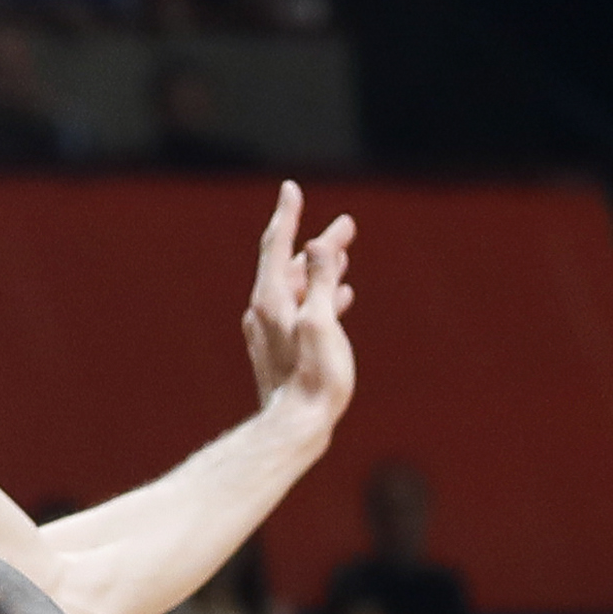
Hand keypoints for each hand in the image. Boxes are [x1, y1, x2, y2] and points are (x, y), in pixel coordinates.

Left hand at [243, 181, 357, 428]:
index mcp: (271, 300)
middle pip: (290, 265)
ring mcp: (271, 330)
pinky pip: (301, 309)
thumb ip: (320, 282)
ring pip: (297, 288)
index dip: (287, 215)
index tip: (291, 188)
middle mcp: (265, 311)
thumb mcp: (321, 324)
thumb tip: (318, 243)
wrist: (296, 425)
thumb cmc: (315, 378)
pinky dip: (320, 295)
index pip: (276, 245)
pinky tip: (342, 297)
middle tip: (347, 226)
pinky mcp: (281, 347)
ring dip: (321, 269)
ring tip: (344, 256)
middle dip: (319, 244)